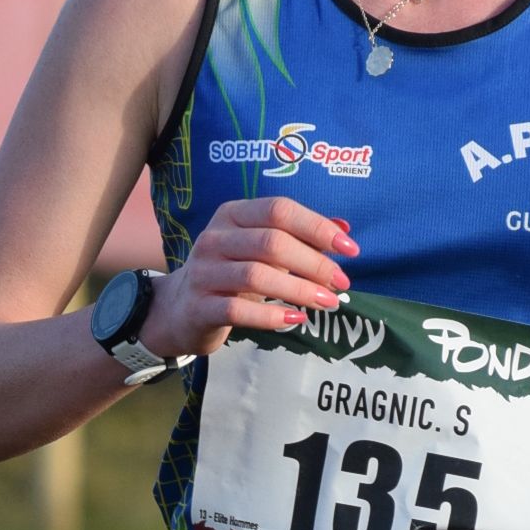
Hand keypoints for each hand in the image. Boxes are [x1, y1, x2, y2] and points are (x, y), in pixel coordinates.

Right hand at [142, 194, 356, 360]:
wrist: (180, 310)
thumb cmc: (231, 275)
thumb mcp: (262, 250)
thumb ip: (301, 237)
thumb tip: (345, 230)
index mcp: (233, 215)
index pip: (279, 210)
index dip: (317, 227)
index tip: (350, 250)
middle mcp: (215, 238)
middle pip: (271, 242)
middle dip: (313, 263)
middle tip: (341, 283)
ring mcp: (203, 273)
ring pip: (256, 276)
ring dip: (299, 290)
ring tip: (327, 303)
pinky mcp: (199, 306)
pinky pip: (237, 311)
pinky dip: (271, 316)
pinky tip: (296, 320)